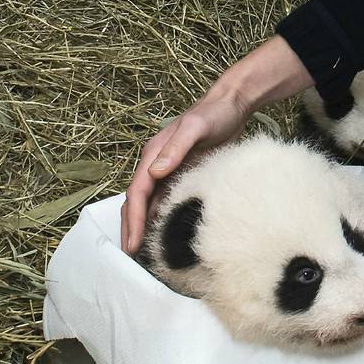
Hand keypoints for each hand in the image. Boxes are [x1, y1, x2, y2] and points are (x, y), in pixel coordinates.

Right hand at [121, 87, 249, 254]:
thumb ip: (175, 148)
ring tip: (143, 255)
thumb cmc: (214, 114)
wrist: (232, 106)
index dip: (133, 220)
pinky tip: (166, 238)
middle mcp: (156, 167)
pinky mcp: (183, 179)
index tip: (132, 244)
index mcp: (153, 156)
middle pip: (137, 203)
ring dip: (144, 229)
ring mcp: (169, 174)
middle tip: (131, 257)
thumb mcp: (195, 127)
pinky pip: (167, 205)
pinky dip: (161, 222)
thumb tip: (155, 172)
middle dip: (131, 229)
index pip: (137, 193)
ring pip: (150, 207)